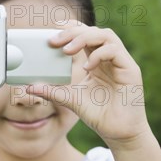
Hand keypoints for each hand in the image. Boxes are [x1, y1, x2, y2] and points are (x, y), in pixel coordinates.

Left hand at [26, 20, 152, 147]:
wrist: (117, 132)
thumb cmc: (98, 114)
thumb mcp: (69, 99)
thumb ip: (51, 91)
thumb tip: (29, 87)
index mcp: (96, 61)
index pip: (85, 35)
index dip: (71, 28)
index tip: (52, 29)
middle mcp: (109, 58)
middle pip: (93, 31)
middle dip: (72, 32)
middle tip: (53, 41)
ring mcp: (121, 62)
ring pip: (106, 35)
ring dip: (84, 38)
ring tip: (67, 50)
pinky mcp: (130, 70)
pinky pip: (115, 51)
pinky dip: (98, 55)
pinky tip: (87, 67)